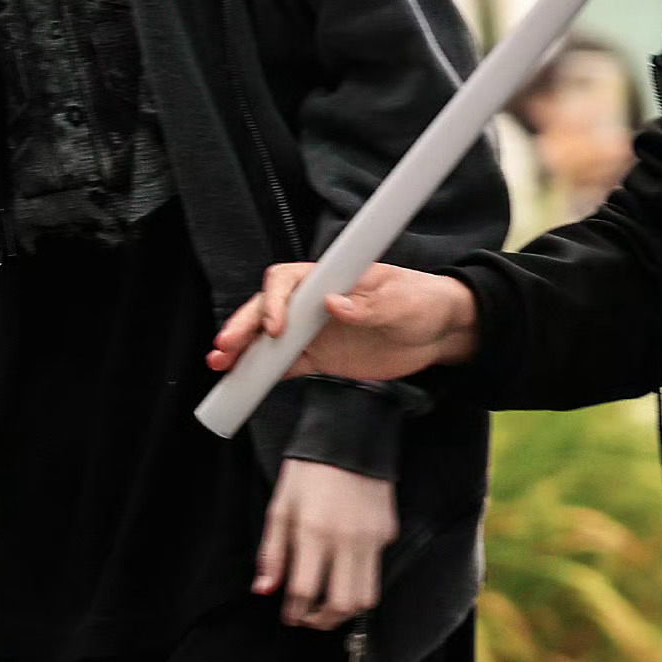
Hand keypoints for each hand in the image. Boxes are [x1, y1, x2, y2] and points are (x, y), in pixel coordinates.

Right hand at [210, 261, 478, 383]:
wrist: (440, 333)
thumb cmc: (423, 303)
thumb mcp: (401, 302)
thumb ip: (368, 306)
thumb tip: (333, 305)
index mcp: (330, 278)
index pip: (288, 280)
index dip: (275, 301)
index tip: (277, 327)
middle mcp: (314, 302)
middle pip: (267, 309)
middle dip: (244, 326)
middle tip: (226, 347)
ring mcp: (313, 331)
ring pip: (268, 339)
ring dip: (244, 351)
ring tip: (221, 365)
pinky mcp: (318, 357)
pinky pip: (283, 366)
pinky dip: (262, 375)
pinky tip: (242, 383)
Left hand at [255, 460, 397, 630]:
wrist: (349, 436)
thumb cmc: (308, 470)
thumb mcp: (280, 507)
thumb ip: (273, 553)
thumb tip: (265, 589)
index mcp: (314, 532)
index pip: (304, 591)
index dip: (294, 612)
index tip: (289, 616)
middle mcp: (347, 540)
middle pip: (341, 604)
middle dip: (322, 620)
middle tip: (308, 617)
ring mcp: (372, 538)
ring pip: (366, 597)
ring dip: (345, 609)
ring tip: (328, 604)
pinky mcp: (387, 533)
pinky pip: (375, 570)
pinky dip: (359, 580)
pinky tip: (343, 569)